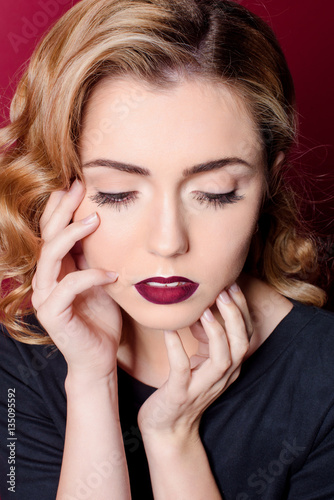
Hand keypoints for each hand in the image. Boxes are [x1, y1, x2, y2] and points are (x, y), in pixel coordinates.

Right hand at [31, 180, 121, 382]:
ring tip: (95, 219)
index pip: (53, 231)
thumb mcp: (101, 280)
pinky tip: (112, 274)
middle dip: (62, 209)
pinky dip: (90, 276)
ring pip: (50, 256)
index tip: (80, 184)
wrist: (99, 357)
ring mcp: (46, 296)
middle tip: (79, 187)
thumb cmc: (101, 318)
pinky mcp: (53, 314)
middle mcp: (46, 279)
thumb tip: (104, 225)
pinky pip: (68, 287)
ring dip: (72, 235)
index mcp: (57, 269)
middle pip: (47, 236)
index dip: (62, 207)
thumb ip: (95, 256)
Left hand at [138, 284, 252, 441]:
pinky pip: (182, 368)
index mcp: (229, 367)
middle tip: (223, 291)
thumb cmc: (183, 388)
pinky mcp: (181, 394)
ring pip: (223, 358)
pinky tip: (169, 329)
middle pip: (242, 344)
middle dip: (235, 315)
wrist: (167, 429)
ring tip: (205, 310)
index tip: (231, 284)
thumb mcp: (200, 361)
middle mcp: (222, 377)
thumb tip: (205, 308)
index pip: (246, 335)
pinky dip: (177, 347)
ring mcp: (203, 387)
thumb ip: (206, 338)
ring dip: (216, 331)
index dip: (242, 310)